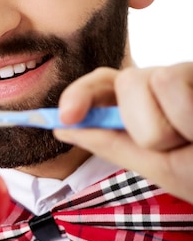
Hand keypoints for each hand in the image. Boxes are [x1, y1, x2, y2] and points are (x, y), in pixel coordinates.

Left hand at [54, 63, 192, 202]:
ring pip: (155, 80)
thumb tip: (60, 127)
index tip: (66, 114)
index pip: (103, 84)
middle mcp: (163, 83)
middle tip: (181, 143)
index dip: (81, 94)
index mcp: (142, 105)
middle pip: (127, 81)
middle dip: (149, 126)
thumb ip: (110, 142)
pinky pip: (176, 82)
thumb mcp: (159, 166)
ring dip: (178, 124)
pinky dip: (189, 118)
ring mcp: (188, 74)